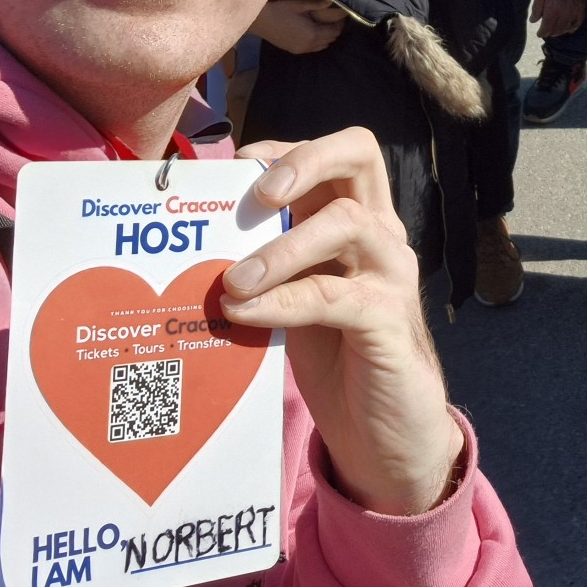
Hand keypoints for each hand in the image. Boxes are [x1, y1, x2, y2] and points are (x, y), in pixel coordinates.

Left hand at [224, 129, 465, 515]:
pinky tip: (245, 313)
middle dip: (303, 159)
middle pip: (360, 154)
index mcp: (359, 220)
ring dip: (281, 246)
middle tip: (257, 194)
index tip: (234, 169)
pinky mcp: (390, 322)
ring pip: (347, 223)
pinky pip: (336, 297)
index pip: (334, 154)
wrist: (386, 437)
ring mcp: (392, 275)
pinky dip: (284, 300)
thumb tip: (194, 243)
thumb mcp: (297, 300)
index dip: (285, 150)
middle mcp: (382, 234)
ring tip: (232, 280)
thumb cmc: (336, 360)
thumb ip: (268, 265)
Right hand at [252, 0, 348, 55]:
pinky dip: (318, 42)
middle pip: (329, 40)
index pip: (333, 32)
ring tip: (327, 26)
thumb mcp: (299, 5)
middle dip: (335, 31)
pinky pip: (312, 49)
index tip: (343, 16)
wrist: (260, 21)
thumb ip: (317, 4)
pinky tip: (315, 33)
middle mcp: (308, 45)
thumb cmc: (280, 10)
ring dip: (326, 37)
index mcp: (312, 34)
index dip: (340, 25)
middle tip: (336, 20)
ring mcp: (300, 49)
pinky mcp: (293, 50)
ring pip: (321, 46)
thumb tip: (331, 1)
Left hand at [530, 0, 585, 38]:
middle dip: (550, 33)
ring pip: (566, 29)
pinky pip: (577, 23)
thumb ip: (536, 8)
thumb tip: (533, 21)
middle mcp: (563, 15)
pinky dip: (572, 28)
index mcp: (552, 11)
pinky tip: (569, 29)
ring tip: (556, 31)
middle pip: (556, 31)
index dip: (541, 33)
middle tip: (546, 32)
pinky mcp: (581, 9)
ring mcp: (574, 13)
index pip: (546, 29)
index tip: (539, 33)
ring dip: (560, 32)